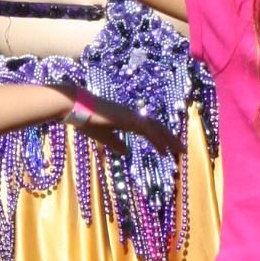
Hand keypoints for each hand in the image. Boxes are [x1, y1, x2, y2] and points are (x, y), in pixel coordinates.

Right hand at [58, 90, 177, 159]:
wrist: (77, 108)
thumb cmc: (87, 121)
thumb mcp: (104, 137)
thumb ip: (116, 144)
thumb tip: (127, 152)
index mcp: (127, 119)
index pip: (149, 129)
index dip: (160, 139)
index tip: (168, 151)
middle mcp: (133, 116)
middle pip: (157, 127)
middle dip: (171, 138)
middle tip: (182, 150)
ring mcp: (132, 116)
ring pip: (156, 128)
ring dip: (170, 139)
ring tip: (180, 150)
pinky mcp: (129, 119)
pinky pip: (148, 131)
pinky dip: (158, 141)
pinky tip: (165, 151)